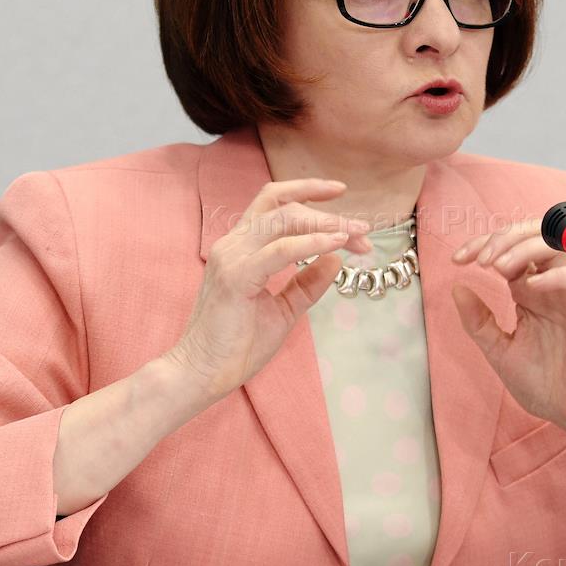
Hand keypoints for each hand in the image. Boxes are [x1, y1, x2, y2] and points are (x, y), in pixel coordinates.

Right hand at [160, 178, 371, 405]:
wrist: (202, 374)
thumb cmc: (237, 345)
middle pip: (283, 206)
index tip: (341, 191)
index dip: (307, 191)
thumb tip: (336, 259)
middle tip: (363, 229)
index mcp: (242, 247)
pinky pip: (280, 250)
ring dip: (326, 223)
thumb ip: (308, 284)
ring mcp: (233, 257)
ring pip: (284, 219)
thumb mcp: (284, 310)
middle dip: (328, 213)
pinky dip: (311, 243)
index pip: (274, 203)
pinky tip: (335, 244)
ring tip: (356, 233)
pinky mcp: (236, 277)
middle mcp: (234, 244)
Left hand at [450, 218, 565, 436]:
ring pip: (556, 246)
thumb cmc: (545, 384)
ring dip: (524, 249)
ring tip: (498, 267)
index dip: (483, 245)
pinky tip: (530, 286)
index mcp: (530, 291)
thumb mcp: (499, 350)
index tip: (458, 259)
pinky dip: (554, 275)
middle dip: (503, 238)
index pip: (508, 249)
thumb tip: (456, 286)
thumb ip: (478, 320)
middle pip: (533, 236)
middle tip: (481, 259)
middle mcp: (551, 285)